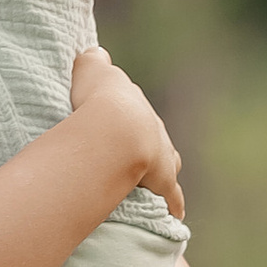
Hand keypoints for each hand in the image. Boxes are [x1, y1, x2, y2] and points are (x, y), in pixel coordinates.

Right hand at [69, 45, 182, 217]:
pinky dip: (174, 202)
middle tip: (131, 152)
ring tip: (152, 180)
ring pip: (168, 161)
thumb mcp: (90, 69)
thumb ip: (92, 61)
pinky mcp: (163, 180)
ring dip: (162, 169)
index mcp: (134, 103)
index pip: (132, 108)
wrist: (117, 129)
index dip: (123, 115)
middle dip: (146, 141)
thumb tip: (95, 53)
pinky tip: (175, 213)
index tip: (115, 121)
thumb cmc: (98, 99)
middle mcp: (153, 127)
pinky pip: (171, 194)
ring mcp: (162, 153)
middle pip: (155, 134)